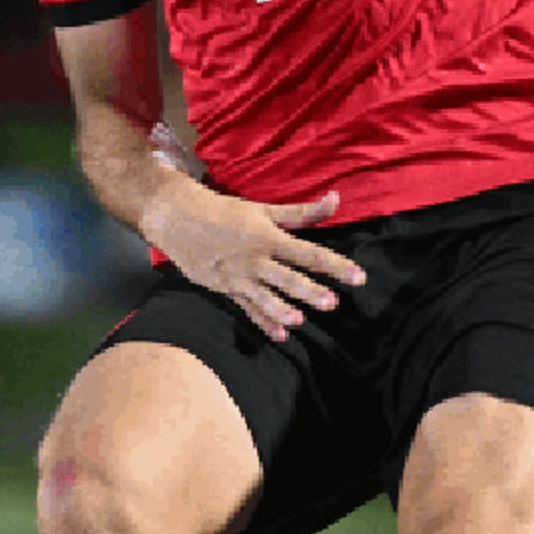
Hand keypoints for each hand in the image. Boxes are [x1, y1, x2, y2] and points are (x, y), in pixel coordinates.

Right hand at [141, 183, 365, 343]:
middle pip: (287, 277)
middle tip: (332, 303)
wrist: (176, 218)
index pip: (308, 253)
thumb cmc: (222, 210)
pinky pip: (246, 308)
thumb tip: (336, 199)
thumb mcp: (262, 209)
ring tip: (300, 320)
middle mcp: (254, 259)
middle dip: (309, 290)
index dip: (334, 265)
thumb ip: (302, 211)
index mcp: (267, 237)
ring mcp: (238, 276)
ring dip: (281, 309)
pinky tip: (280, 335)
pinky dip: (262, 321)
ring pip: (264, 296)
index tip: (357, 276)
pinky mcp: (225, 288)